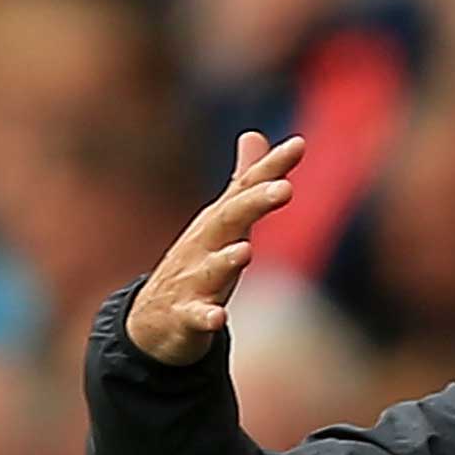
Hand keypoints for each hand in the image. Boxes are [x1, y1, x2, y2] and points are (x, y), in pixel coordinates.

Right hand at [125, 131, 305, 365]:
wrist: (155, 320)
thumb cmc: (199, 264)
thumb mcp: (224, 221)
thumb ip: (244, 182)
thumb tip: (255, 135)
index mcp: (219, 223)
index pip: (246, 189)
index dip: (271, 167)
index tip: (298, 145)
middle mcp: (205, 245)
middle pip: (229, 220)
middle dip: (255, 203)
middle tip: (285, 188)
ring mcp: (193, 280)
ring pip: (211, 269)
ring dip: (227, 259)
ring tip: (246, 250)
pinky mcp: (187, 315)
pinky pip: (196, 316)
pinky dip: (206, 316)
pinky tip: (217, 318)